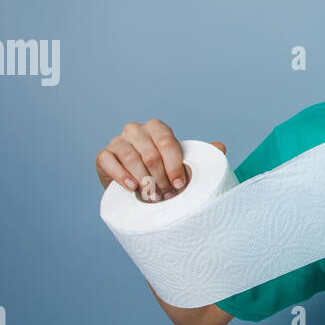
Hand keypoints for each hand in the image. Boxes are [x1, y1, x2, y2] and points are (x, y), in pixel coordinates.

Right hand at [96, 118, 226, 200]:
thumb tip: (221, 147)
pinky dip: (121, 175)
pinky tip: (131, 187)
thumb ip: (200, 155)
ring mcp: (118, 141)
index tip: (180, 184)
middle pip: (150, 153)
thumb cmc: (162, 173)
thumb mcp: (181, 164)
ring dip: (144, 180)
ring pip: (131, 158)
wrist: (135, 186)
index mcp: (157, 128)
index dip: (175, 165)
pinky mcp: (103, 155)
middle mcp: (135, 130)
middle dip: (161, 178)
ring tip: (152, 196)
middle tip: (167, 195)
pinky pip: (109, 161)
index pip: (167, 142)